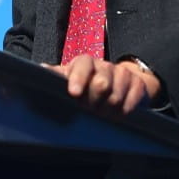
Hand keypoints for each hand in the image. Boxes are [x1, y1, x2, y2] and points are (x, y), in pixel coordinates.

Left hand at [44, 54, 160, 114]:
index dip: (79, 78)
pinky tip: (118, 114)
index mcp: (85, 64)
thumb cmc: (86, 83)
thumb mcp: (68, 78)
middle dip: (94, 102)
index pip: (83, 65)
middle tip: (89, 111)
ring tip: (102, 114)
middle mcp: (104, 66)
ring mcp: (122, 74)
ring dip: (108, 110)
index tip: (74, 93)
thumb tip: (41, 70)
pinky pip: (132, 100)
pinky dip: (124, 111)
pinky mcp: (138, 84)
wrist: (117, 82)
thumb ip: (55, 76)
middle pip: (102, 83)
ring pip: (116, 95)